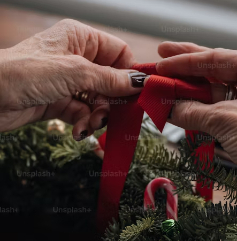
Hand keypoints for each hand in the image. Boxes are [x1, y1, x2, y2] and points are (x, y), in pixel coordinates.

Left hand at [0, 19, 141, 138]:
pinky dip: (84, 124)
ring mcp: (69, 82)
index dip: (129, 72)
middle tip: (111, 115)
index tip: (137, 92)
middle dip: (112, 101)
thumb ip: (110, 79)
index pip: (119, 53)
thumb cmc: (23, 73)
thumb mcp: (73, 72)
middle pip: (111, 81)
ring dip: (98, 116)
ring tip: (90, 125)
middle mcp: (77, 59)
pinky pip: (83, 113)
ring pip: (99, 101)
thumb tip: (139, 81)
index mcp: (81, 39)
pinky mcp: (61, 102)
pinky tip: (78, 131)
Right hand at [155, 42, 236, 240]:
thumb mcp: (225, 120)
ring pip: (214, 90)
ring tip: (165, 84)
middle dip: (187, 66)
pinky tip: (179, 104)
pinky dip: (197, 108)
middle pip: (215, 69)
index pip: (217, 58)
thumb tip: (166, 106)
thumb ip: (191, 110)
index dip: (186, 60)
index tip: (162, 61)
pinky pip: (216, 108)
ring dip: (189, 90)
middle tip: (162, 56)